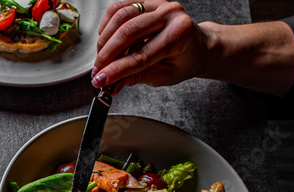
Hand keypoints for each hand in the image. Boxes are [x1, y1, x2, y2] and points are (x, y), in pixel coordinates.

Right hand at [92, 0, 210, 92]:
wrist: (197, 45)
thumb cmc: (185, 60)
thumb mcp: (164, 76)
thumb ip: (137, 77)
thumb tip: (111, 82)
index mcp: (180, 34)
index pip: (141, 55)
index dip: (117, 69)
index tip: (100, 80)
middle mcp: (170, 14)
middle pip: (128, 32)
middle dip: (107, 55)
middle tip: (96, 72)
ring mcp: (158, 5)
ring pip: (120, 18)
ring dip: (104, 41)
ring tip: (101, 58)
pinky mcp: (147, 2)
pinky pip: (119, 9)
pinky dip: (107, 26)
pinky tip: (105, 40)